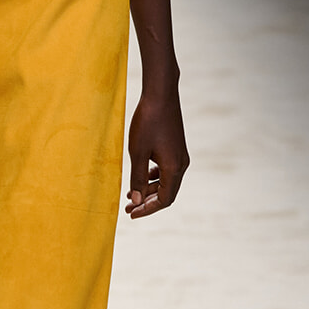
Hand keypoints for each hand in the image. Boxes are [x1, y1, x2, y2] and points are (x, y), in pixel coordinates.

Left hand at [125, 85, 189, 218]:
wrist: (160, 94)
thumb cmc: (147, 122)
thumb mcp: (137, 152)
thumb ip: (136, 178)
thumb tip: (135, 200)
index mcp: (174, 168)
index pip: (164, 200)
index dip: (147, 210)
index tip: (130, 213)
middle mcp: (181, 164)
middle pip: (166, 193)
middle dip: (147, 202)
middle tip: (127, 206)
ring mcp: (180, 156)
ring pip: (166, 181)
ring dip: (149, 189)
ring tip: (130, 193)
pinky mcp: (176, 147)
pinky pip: (166, 170)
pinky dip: (153, 177)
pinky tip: (140, 175)